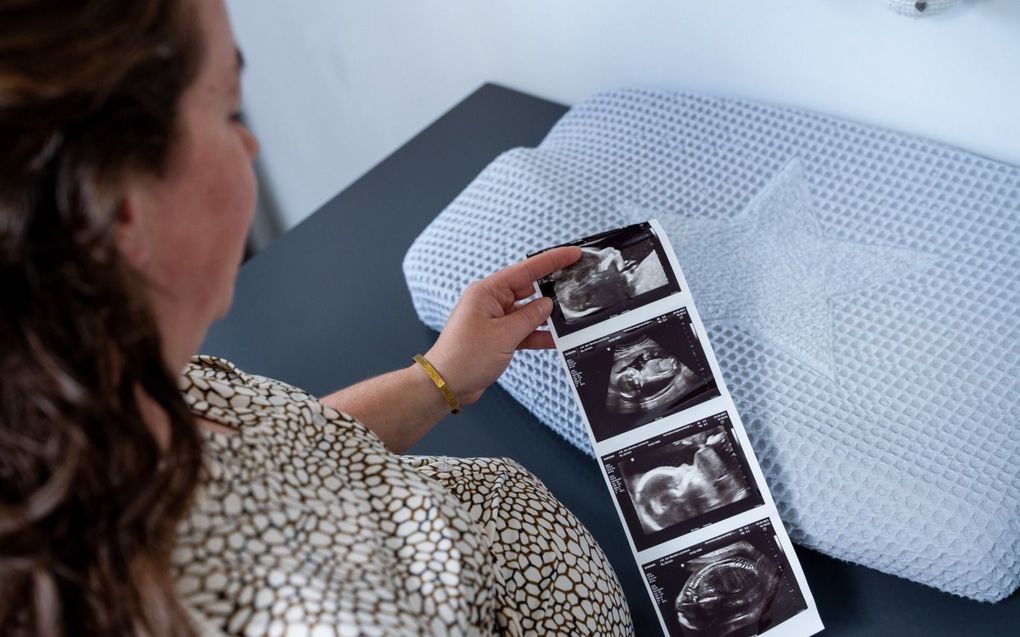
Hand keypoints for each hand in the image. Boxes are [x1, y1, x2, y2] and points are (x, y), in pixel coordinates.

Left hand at [425, 246, 580, 405]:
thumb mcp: (504, 335)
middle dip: (551, 288)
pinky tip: (556, 339)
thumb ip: (530, 318)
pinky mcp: (498, 336)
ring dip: (546, 317)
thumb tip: (548, 304)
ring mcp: (495, 319)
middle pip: (528, 288)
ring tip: (571, 314)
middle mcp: (491, 301)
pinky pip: (523, 330)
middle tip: (578, 285)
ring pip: (528, 312)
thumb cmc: (464, 357)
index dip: (552, 260)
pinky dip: (538, 335)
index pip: (526, 270)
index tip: (573, 254)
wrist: (447, 384)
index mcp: (487, 291)